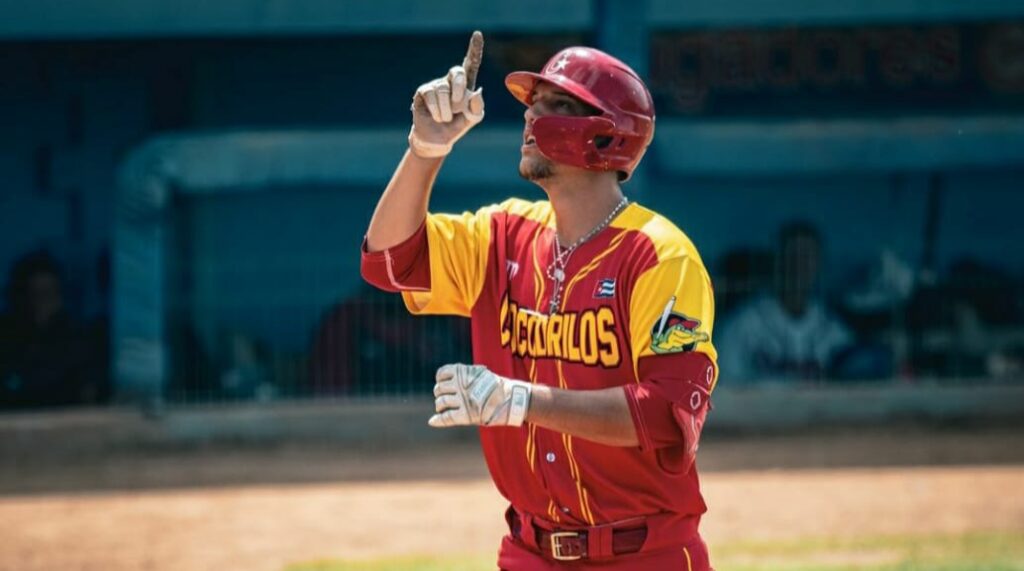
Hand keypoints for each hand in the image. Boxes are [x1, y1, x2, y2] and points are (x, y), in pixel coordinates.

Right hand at [408, 31, 485, 157]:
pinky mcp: (423, 92)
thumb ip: (477, 108)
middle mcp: (450, 81)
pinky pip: (431, 95)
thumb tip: (477, 92)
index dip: (474, 49)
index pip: (471, 64)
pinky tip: (437, 116)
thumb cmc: (456, 126)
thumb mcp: (472, 119)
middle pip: (457, 72)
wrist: (438, 139)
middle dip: (460, 88)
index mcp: (465, 85)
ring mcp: (436, 85)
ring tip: (446, 118)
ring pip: (443, 90)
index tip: (477, 34)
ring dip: (447, 109)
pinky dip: (437, 109)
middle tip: (459, 105)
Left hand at [429, 364, 531, 426]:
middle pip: (439, 389)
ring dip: (439, 406)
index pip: (441, 373)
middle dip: (439, 393)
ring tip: (443, 408)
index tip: (445, 383)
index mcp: (463, 373)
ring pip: (440, 402)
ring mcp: (462, 400)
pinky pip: (447, 417)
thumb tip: (448, 378)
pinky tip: (433, 421)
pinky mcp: (465, 415)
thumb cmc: (496, 386)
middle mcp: (460, 385)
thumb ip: (464, 375)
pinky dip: (438, 420)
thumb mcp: (480, 374)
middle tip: (446, 398)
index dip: (440, 379)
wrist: (511, 398)